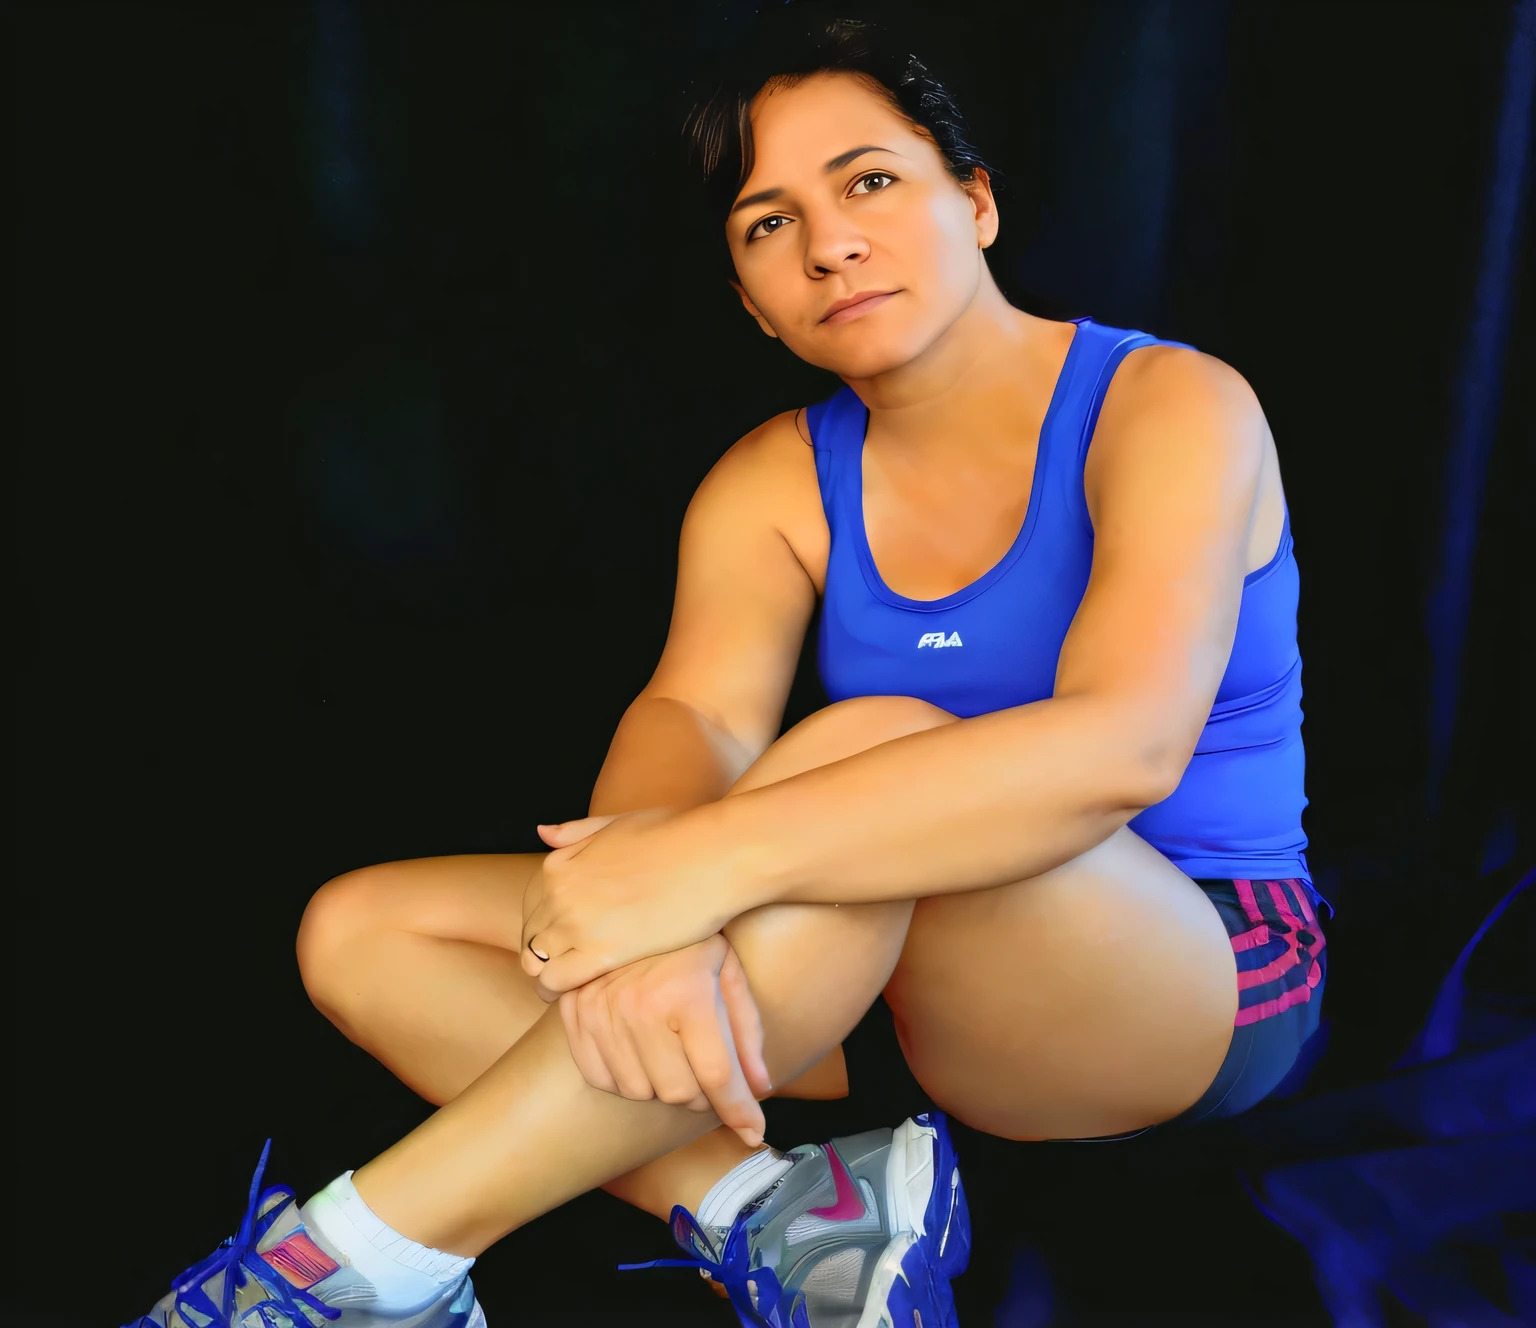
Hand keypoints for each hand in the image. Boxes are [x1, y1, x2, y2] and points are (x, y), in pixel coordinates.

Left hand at [521, 806, 753, 993]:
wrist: (713, 856)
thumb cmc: (674, 834)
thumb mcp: (616, 822)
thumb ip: (576, 831)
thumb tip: (542, 833)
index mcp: (559, 864)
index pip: (532, 907)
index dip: (545, 926)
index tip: (561, 940)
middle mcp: (560, 893)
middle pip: (532, 937)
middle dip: (544, 953)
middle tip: (567, 968)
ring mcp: (577, 923)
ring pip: (537, 963)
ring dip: (548, 975)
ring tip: (571, 986)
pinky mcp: (602, 952)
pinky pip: (557, 982)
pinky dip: (559, 991)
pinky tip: (579, 996)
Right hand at [558, 933, 772, 1146]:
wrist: (632, 896)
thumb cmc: (691, 937)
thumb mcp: (729, 971)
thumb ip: (747, 1031)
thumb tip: (761, 1087)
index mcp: (686, 993)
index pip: (717, 1075)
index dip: (739, 1110)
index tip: (753, 1132)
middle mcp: (640, 1006)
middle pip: (679, 1092)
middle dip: (703, 1091)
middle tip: (708, 1065)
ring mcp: (601, 1011)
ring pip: (639, 1091)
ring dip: (662, 1083)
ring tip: (673, 1049)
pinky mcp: (575, 1013)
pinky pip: (600, 1077)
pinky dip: (624, 1075)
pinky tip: (639, 1049)